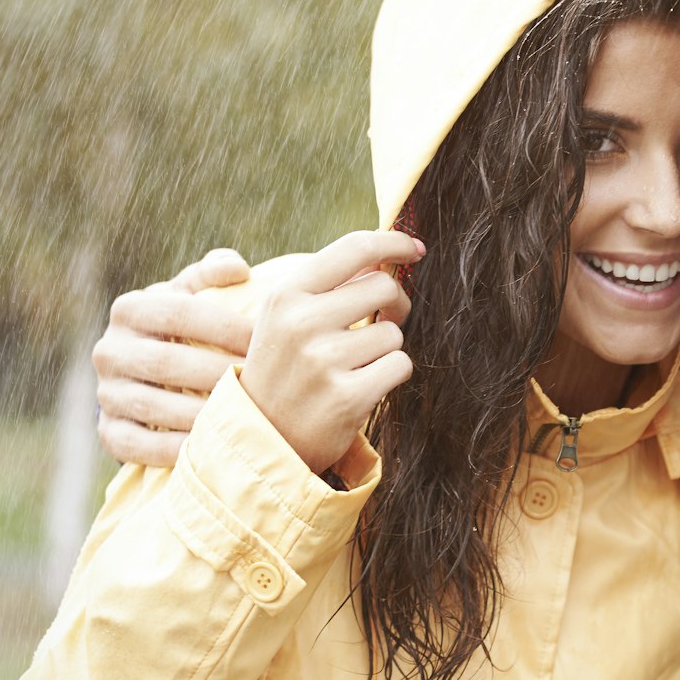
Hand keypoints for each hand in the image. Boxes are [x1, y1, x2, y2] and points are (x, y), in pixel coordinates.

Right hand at [95, 249, 257, 466]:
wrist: (156, 378)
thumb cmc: (190, 328)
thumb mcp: (196, 295)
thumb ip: (213, 274)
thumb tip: (236, 269)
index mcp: (130, 309)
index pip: (178, 312)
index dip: (225, 326)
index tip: (266, 341)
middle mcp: (108, 350)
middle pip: (167, 362)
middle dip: (219, 373)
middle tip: (265, 385)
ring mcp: (106, 393)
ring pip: (153, 406)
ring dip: (201, 414)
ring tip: (246, 418)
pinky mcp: (108, 432)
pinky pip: (137, 446)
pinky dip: (174, 450)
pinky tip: (211, 449)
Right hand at [241, 231, 424, 474]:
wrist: (264, 437)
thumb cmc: (286, 369)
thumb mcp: (286, 318)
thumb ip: (328, 285)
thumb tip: (387, 256)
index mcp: (285, 295)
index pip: (354, 249)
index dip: (394, 243)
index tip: (416, 249)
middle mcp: (301, 323)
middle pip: (384, 287)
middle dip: (395, 304)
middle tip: (384, 320)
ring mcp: (323, 361)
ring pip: (394, 333)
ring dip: (386, 348)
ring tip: (354, 366)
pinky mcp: (347, 397)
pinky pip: (400, 365)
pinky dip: (391, 375)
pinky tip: (363, 386)